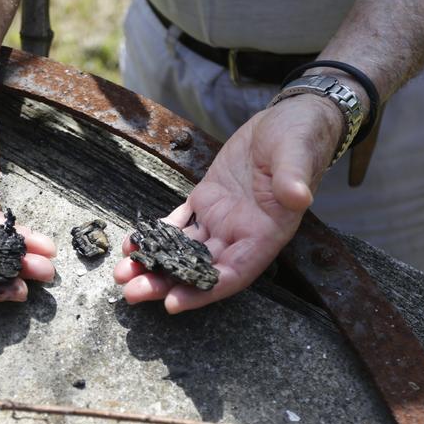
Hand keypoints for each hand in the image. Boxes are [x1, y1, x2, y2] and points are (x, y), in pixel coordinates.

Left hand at [114, 94, 342, 312]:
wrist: (290, 119)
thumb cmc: (302, 137)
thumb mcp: (298, 153)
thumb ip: (295, 177)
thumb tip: (298, 195)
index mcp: (267, 232)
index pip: (234, 273)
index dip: (204, 291)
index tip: (174, 303)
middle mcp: (241, 233)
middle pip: (201, 269)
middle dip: (166, 283)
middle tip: (133, 292)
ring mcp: (222, 219)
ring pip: (184, 251)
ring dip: (154, 264)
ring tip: (122, 273)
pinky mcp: (206, 201)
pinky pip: (178, 224)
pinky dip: (155, 235)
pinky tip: (132, 243)